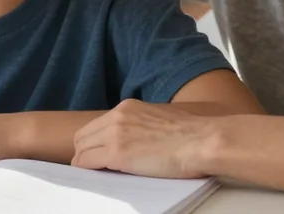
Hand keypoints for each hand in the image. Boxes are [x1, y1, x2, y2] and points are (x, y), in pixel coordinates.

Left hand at [71, 100, 215, 178]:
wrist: (202, 141)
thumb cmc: (191, 134)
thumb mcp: (159, 119)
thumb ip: (140, 125)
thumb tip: (133, 140)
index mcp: (128, 107)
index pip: (96, 124)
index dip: (93, 141)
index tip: (96, 152)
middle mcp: (118, 117)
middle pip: (83, 136)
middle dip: (84, 151)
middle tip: (91, 166)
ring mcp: (115, 134)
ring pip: (81, 149)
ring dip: (85, 162)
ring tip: (95, 173)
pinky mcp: (117, 154)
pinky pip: (86, 163)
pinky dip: (87, 171)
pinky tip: (96, 176)